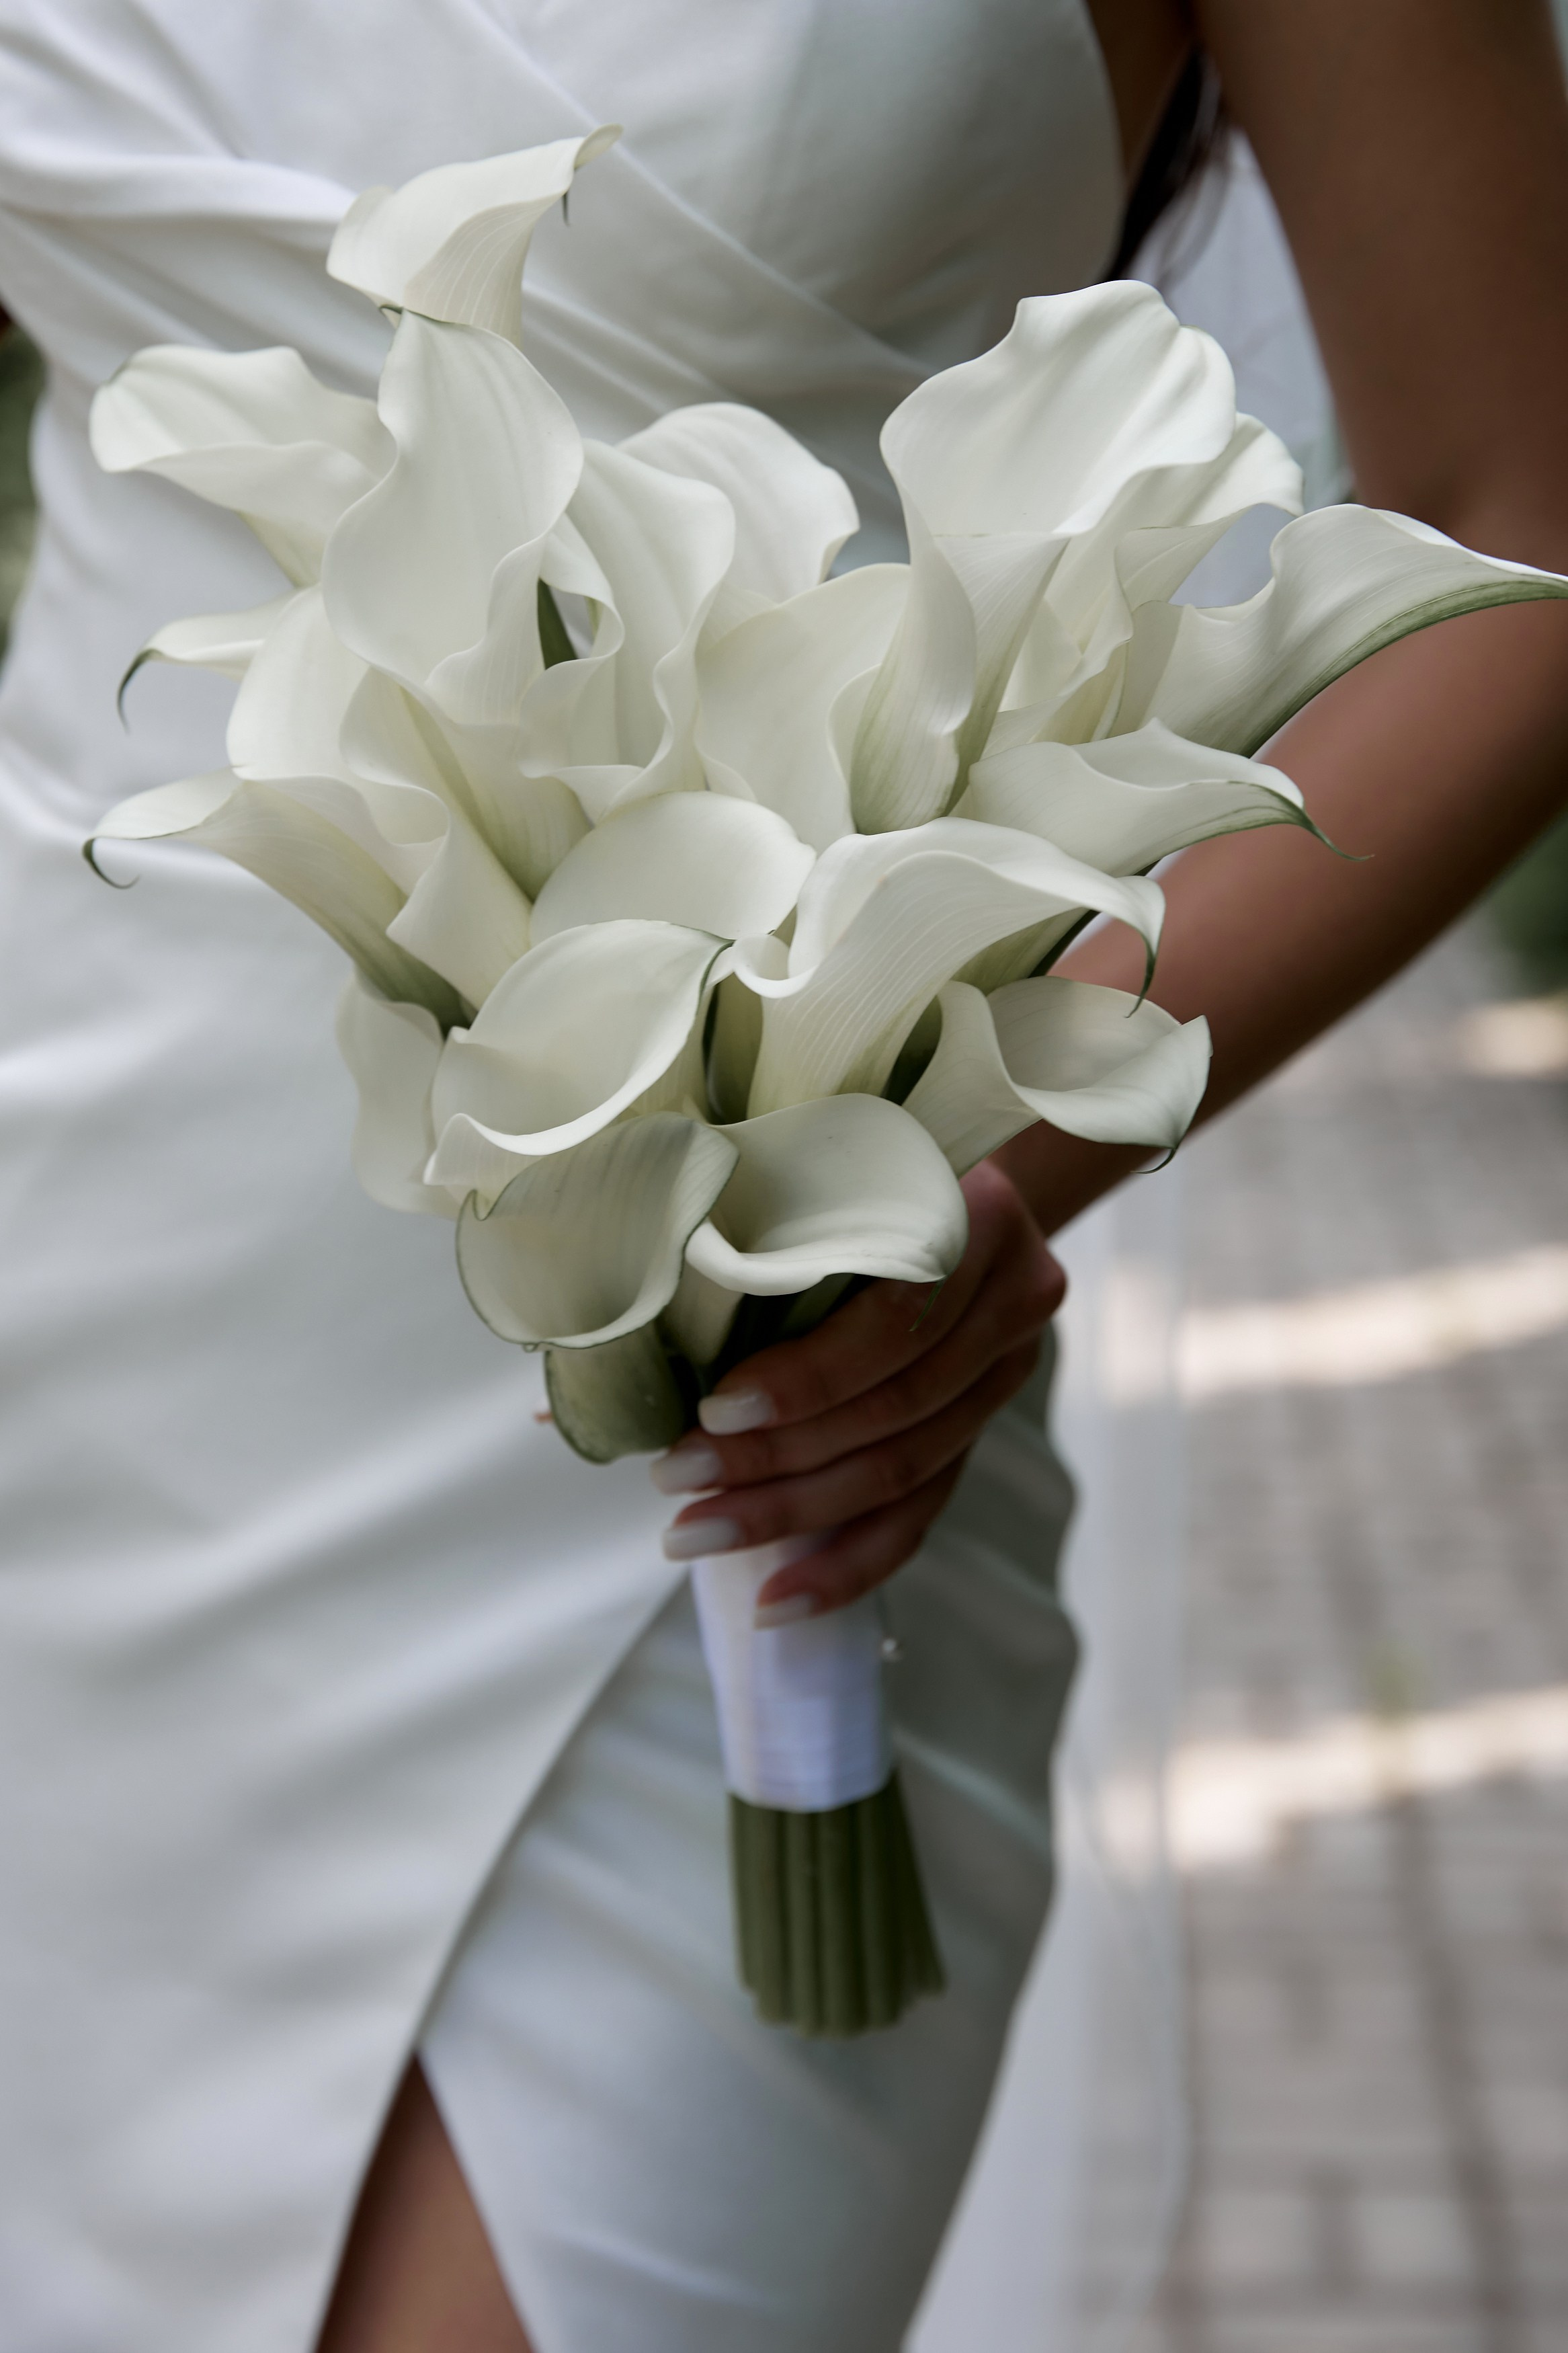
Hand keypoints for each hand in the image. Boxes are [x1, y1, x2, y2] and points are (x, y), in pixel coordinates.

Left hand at [651, 1158, 1066, 1621]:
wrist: (949, 1175)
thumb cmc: (852, 1170)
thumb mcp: (814, 1178)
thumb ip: (747, 1244)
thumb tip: (609, 1341)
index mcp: (977, 1219)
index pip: (894, 1321)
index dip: (806, 1377)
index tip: (713, 1407)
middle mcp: (1013, 1299)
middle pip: (893, 1409)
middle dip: (775, 1459)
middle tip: (675, 1484)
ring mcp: (1007, 1371)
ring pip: (901, 1470)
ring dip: (791, 1515)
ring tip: (695, 1535)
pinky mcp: (982, 1429)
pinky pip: (920, 1517)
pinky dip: (846, 1564)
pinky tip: (779, 1600)